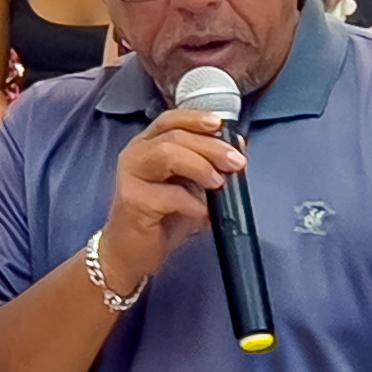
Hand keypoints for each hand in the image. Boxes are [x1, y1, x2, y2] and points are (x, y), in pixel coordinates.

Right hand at [99, 106, 237, 287]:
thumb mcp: (190, 187)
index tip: (220, 125)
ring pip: (168, 155)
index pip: (170, 120)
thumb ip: (209, 165)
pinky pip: (170, 195)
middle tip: (236, 162)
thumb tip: (240, 148)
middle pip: (175, 136)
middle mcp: (135, 154)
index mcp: (148, 145)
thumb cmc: (161, 218)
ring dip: (201, 167)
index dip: (195, 118)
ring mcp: (131, 176)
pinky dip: (194, 204)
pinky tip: (204, 215)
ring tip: (218, 184)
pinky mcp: (133, 201)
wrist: (131, 253)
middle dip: (211, 147)